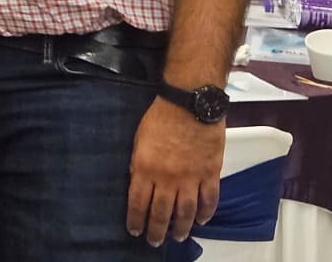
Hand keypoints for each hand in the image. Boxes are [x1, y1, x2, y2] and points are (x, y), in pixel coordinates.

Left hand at [126, 97, 223, 245]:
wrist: (189, 104)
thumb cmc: (160, 117)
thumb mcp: (138, 140)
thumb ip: (138, 164)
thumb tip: (137, 181)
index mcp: (145, 168)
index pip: (138, 202)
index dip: (136, 219)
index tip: (134, 230)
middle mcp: (167, 178)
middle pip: (161, 212)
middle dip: (157, 230)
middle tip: (154, 241)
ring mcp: (191, 178)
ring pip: (186, 212)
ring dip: (181, 227)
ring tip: (177, 236)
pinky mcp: (210, 174)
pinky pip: (209, 200)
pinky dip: (206, 213)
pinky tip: (202, 221)